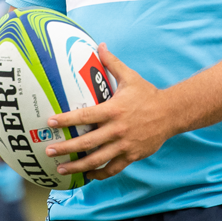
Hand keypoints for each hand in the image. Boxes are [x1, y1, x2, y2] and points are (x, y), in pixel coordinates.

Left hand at [44, 43, 174, 181]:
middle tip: (49, 150)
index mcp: (114, 110)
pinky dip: (99, 174)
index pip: (85, 116)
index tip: (50, 122)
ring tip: (62, 168)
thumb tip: (100, 45)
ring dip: (78, 165)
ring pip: (97, 160)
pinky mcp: (132, 155)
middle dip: (66, 147)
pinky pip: (113, 168)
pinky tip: (87, 175)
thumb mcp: (130, 77)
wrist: (171, 113)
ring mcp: (124, 145)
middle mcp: (117, 129)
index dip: (66, 119)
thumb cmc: (148, 94)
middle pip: (87, 142)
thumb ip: (112, 63)